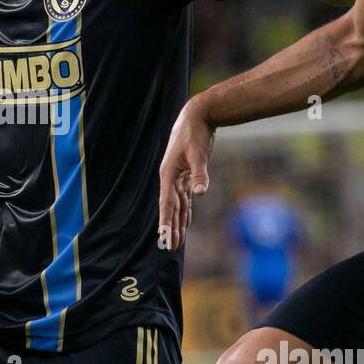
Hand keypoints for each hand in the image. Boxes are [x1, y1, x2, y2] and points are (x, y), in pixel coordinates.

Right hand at [158, 98, 215, 250]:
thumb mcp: (199, 153)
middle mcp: (170, 178)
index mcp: (168, 174)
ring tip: (177, 241)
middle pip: (171, 208)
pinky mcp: (186, 174)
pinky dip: (185, 210)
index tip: (163, 238)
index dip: (165, 221)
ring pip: (177, 205)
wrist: (197, 115)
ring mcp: (177, 176)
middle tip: (170, 248)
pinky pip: (184, 197)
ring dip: (177, 222)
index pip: (167, 203)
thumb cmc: (195, 133)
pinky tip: (186, 221)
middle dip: (171, 228)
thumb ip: (200, 174)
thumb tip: (200, 193)